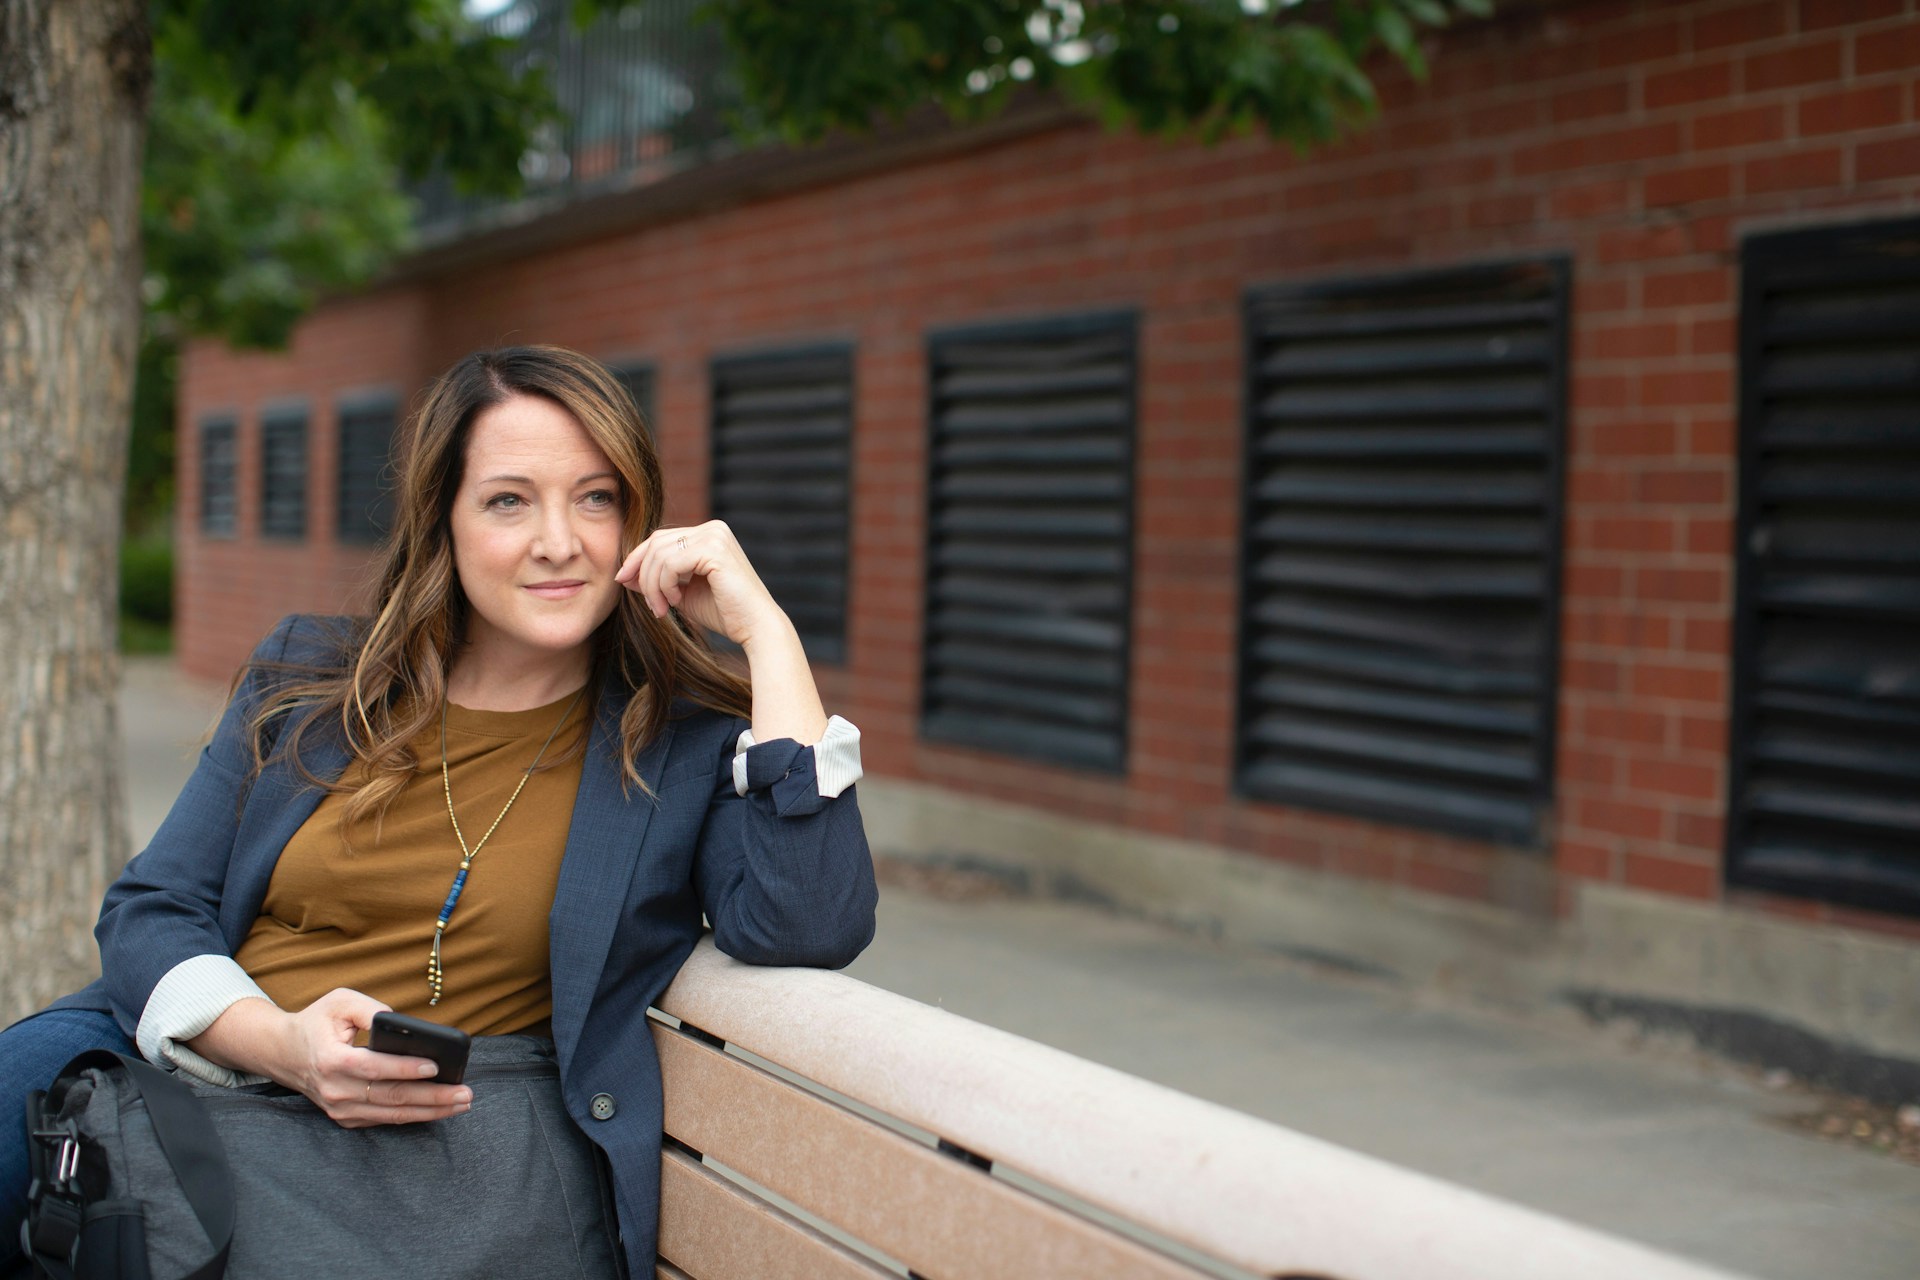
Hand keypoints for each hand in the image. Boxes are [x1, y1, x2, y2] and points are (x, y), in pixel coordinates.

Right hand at [270, 989, 470, 1128]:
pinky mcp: (345, 1117)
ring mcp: (339, 1108)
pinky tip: (439, 1109)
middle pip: (391, 1097)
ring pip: (392, 1114)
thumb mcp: (340, 1001)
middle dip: (433, 1096)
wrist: (284, 1053)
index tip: (435, 1066)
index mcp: (331, 1060)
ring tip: (461, 1104)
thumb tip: (402, 1023)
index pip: (374, 1068)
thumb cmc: (318, 1022)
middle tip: (465, 1093)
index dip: (405, 1069)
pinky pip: (384, 1119)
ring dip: (430, 1111)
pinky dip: (414, 1116)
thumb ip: (370, 1008)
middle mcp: (335, 1089)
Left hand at [615, 520, 784, 649]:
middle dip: (643, 575)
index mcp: (709, 534)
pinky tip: (677, 602)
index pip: (661, 539)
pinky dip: (665, 585)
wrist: (755, 627)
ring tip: (663, 609)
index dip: (637, 559)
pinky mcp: (714, 550)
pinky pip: (670, 563)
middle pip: (656, 542)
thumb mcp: (682, 593)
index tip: (623, 582)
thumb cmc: (724, 613)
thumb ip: (657, 580)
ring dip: (653, 586)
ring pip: (659, 553)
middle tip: (651, 606)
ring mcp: (715, 536)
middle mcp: (713, 529)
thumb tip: (625, 574)